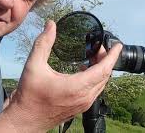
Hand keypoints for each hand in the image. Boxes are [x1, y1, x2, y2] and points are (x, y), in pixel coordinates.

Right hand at [4, 20, 121, 131]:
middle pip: (104, 75)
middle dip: (105, 59)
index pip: (103, 69)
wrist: (26, 120)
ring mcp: (84, 103)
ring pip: (101, 83)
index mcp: (77, 87)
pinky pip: (95, 90)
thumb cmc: (30, 95)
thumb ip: (44, 43)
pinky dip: (95, 78)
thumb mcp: (34, 66)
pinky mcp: (81, 107)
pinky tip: (84, 70)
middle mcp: (85, 97)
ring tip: (93, 56)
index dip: (112, 56)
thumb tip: (51, 25)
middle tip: (98, 46)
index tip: (118, 46)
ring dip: (101, 68)